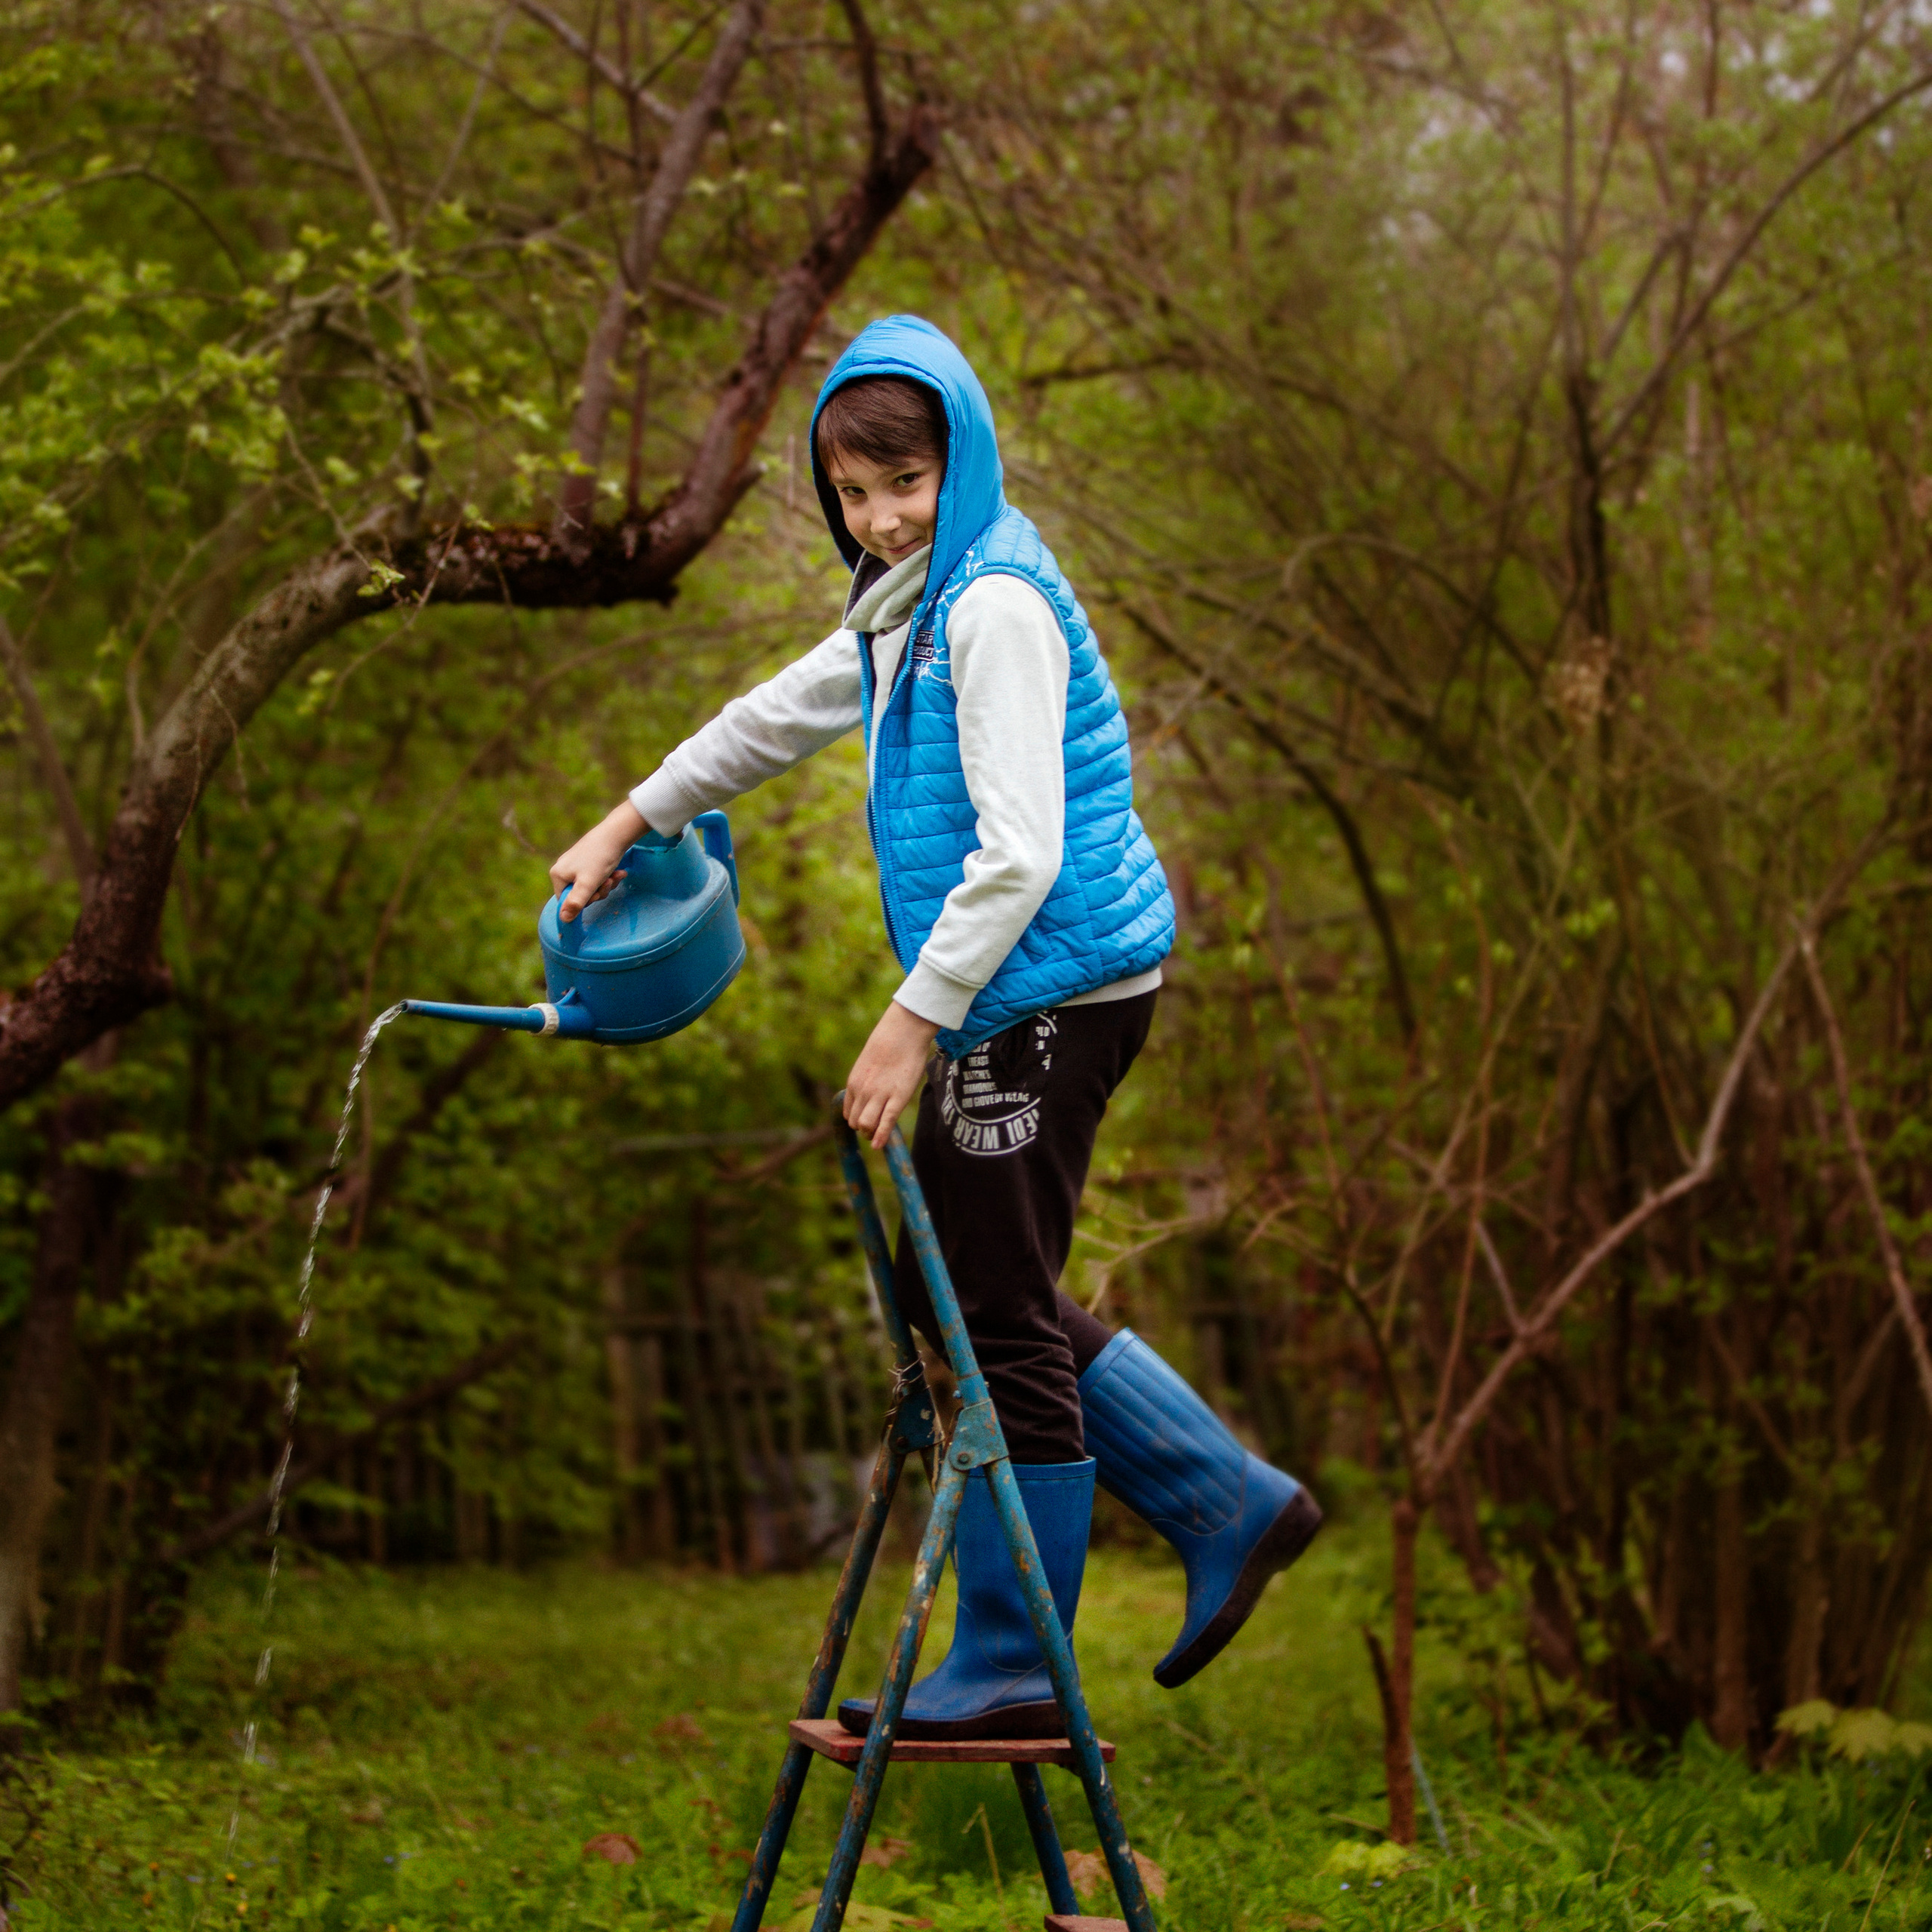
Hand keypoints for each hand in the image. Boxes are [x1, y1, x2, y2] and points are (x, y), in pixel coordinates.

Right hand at [550, 801, 647, 920]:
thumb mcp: (588, 884)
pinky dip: (609, 877)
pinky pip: (598, 878)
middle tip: (608, 882)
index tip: (596, 893)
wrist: (617, 833)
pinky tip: (619, 872)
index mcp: (558, 875)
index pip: (566, 902)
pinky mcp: (589, 861)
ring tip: (615, 875)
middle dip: (598, 891)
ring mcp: (577, 865)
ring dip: (607, 885)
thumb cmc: (600, 858)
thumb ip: (576, 902)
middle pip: (580, 895)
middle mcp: (564, 869)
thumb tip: (563, 920)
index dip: (584, 902)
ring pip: (592, 887)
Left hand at [844, 1001, 939, 1148]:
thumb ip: (867, 1077)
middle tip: (874, 1130)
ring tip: (877, 1136)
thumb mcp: (869, 1062)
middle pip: (856, 1122)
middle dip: (864, 1129)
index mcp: (853, 1083)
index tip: (865, 1121)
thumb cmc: (890, 1043)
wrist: (902, 1031)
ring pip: (867, 1125)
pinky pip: (886, 1122)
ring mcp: (879, 1095)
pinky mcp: (897, 1097)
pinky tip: (879, 1145)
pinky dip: (881, 1137)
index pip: (848, 1112)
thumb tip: (872, 1083)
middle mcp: (862, 1091)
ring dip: (871, 1133)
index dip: (856, 1120)